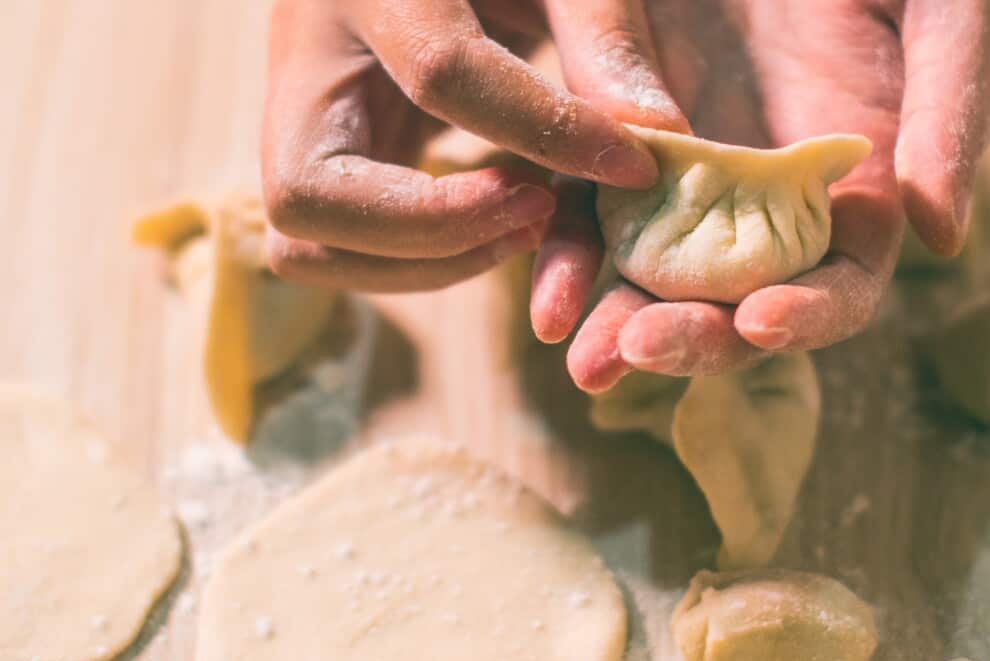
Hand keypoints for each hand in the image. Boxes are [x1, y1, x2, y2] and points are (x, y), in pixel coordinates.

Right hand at [259, 0, 671, 290]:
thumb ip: (602, 33)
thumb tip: (661, 136)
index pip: (442, 74)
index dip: (544, 133)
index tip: (632, 167)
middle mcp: (301, 55)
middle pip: (308, 193)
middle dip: (434, 231)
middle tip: (538, 211)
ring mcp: (296, 115)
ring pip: (304, 242)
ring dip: (423, 264)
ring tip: (525, 226)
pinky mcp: (317, 154)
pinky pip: (335, 247)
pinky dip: (418, 261)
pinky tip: (497, 219)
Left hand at [529, 0, 989, 391]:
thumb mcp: (953, 18)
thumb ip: (950, 118)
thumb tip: (943, 237)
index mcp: (860, 193)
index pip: (839, 287)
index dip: (808, 317)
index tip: (760, 323)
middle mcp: (777, 202)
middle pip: (736, 300)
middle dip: (692, 334)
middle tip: (634, 349)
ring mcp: (704, 172)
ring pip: (658, 265)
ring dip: (615, 309)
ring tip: (569, 344)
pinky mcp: (640, 128)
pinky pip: (598, 193)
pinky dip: (570, 233)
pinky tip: (537, 263)